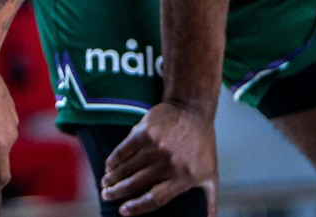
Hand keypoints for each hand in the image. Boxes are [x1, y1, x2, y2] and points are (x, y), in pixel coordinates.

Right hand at [100, 101, 216, 216]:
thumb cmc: (202, 146)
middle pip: (135, 184)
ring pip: (127, 168)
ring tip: (105, 183)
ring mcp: (155, 147)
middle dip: (117, 192)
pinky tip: (108, 166)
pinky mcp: (145, 132)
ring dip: (112, 177)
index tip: (123, 211)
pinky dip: (113, 159)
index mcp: (184, 178)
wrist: (193, 110)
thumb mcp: (211, 175)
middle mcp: (168, 164)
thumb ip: (209, 201)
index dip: (136, 207)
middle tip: (106, 196)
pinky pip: (123, 150)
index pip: (155, 199)